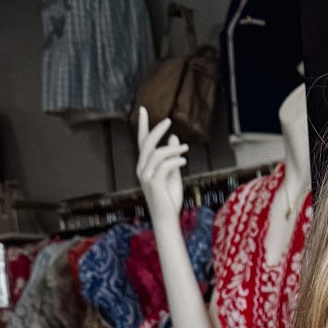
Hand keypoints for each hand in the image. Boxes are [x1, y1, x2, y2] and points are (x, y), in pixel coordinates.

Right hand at [135, 105, 185, 226]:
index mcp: (144, 165)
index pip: (142, 142)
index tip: (143, 109)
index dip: (142, 125)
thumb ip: (172, 156)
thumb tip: (174, 138)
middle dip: (157, 130)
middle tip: (169, 120)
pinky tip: (184, 160)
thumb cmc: (169, 197)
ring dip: (173, 148)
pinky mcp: (153, 183)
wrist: (166, 218)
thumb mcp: (173, 173)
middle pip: (147, 143)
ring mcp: (146, 176)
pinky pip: (164, 165)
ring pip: (157, 153)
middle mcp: (141, 169)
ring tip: (185, 148)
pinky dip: (175, 160)